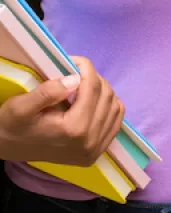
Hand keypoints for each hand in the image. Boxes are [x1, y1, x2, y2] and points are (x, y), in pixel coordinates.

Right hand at [0, 56, 124, 166]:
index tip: (73, 60)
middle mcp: (90, 142)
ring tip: (83, 87)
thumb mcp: (21, 106)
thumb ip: (48, 92)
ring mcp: (96, 149)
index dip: (86, 67)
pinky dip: (110, 105)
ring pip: (115, 105)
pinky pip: (117, 120)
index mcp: (74, 129)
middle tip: (76, 73)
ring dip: (103, 90)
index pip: (92, 86)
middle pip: (106, 94)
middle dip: (94, 78)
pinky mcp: (97, 152)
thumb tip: (75, 79)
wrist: (9, 148)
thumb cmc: (13, 126)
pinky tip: (94, 101)